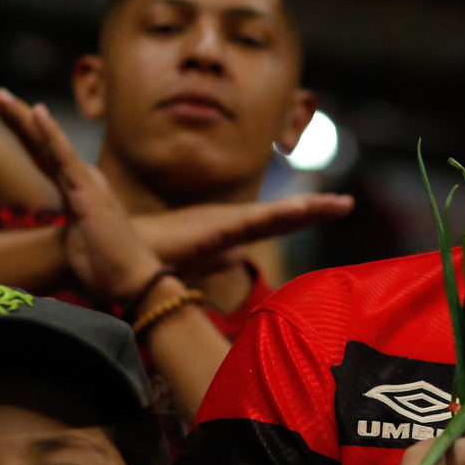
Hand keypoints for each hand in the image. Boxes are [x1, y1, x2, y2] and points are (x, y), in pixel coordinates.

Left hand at [0, 80, 155, 293]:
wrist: (133, 282)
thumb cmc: (108, 269)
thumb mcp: (76, 246)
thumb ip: (68, 233)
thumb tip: (54, 243)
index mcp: (75, 188)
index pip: (40, 152)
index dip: (20, 129)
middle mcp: (81, 178)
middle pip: (38, 140)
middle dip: (11, 113)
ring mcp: (84, 182)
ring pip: (45, 141)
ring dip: (20, 115)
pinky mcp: (87, 191)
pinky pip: (64, 156)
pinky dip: (50, 133)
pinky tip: (36, 111)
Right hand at [125, 195, 353, 284]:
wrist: (117, 253)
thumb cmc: (147, 255)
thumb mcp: (193, 260)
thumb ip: (217, 258)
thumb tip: (236, 258)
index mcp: (227, 229)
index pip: (274, 222)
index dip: (304, 214)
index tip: (337, 207)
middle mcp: (228, 222)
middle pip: (281, 215)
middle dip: (315, 208)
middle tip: (347, 204)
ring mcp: (222, 224)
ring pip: (273, 215)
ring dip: (305, 209)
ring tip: (337, 206)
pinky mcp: (213, 231)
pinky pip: (252, 223)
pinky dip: (277, 216)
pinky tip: (298, 212)